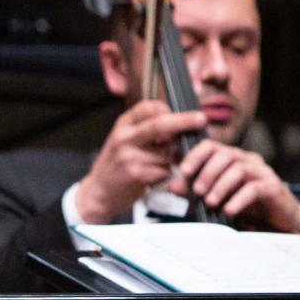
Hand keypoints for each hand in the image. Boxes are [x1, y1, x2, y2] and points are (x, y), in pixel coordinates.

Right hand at [73, 99, 210, 223]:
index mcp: (123, 124)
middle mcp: (124, 137)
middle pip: (160, 124)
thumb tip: (180, 123)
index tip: (185, 113)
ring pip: (167, 153)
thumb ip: (146, 129)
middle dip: (184, 121)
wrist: (97, 192)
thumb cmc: (117, 165)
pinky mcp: (136, 174)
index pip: (149, 107)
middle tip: (202, 119)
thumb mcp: (124, 139)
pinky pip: (164, 171)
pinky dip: (167, 174)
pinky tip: (155, 177)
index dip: (170, 109)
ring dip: (174, 159)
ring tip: (161, 165)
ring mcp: (129, 156)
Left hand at [169, 141, 299, 232]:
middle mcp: (247, 160)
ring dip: (221, 185)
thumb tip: (173, 185)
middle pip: (225, 154)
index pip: (212, 146)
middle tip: (197, 191)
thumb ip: (194, 192)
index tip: (183, 171)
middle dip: (207, 172)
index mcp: (232, 159)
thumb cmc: (246, 208)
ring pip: (239, 169)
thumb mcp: (215, 199)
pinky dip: (238, 199)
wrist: (278, 223)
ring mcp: (262, 172)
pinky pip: (254, 188)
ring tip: (211, 202)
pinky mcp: (273, 187)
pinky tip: (229, 210)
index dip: (196, 155)